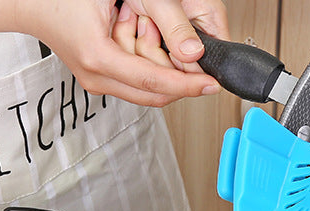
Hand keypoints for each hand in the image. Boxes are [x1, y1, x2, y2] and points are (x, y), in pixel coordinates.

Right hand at [19, 0, 228, 106]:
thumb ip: (162, 17)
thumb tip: (192, 50)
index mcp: (99, 58)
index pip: (157, 82)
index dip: (189, 86)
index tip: (212, 86)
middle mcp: (97, 77)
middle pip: (155, 94)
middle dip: (176, 77)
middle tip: (183, 50)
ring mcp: (96, 81)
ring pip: (146, 88)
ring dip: (157, 63)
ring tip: (142, 24)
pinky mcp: (98, 78)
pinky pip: (134, 79)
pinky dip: (146, 62)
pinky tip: (136, 33)